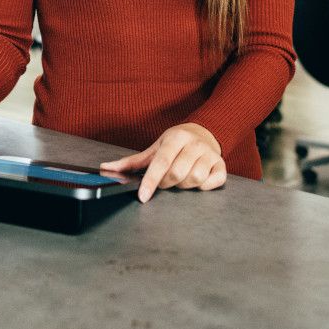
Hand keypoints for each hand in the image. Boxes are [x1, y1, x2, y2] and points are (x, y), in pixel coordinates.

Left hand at [100, 123, 226, 202]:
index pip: (161, 162)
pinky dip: (204, 187)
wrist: (203, 132)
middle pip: (177, 173)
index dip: (151, 181)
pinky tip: (197, 181)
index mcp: (175, 138)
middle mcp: (194, 144)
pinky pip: (213, 183)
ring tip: (180, 179)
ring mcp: (210, 154)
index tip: (143, 196)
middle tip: (164, 181)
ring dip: (184, 186)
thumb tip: (105, 168)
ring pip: (195, 179)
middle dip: (166, 183)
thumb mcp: (154, 148)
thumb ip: (131, 162)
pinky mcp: (222, 165)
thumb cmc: (174, 144)